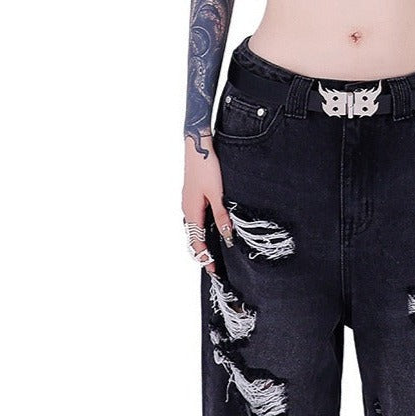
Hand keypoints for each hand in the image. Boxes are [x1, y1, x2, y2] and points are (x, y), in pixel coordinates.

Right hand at [183, 137, 234, 275]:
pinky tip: (211, 228)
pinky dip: (201, 229)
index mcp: (191, 211)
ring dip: (201, 241)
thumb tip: (227, 236)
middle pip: (192, 237)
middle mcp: (187, 208)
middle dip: (201, 252)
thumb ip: (222, 216)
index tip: (212, 269)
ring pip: (193, 227)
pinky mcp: (193, 195)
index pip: (195, 241)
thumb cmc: (207, 167)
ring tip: (211, 252)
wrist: (198, 146)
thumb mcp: (218, 194)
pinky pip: (195, 218)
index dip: (204, 257)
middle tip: (212, 265)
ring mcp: (189, 201)